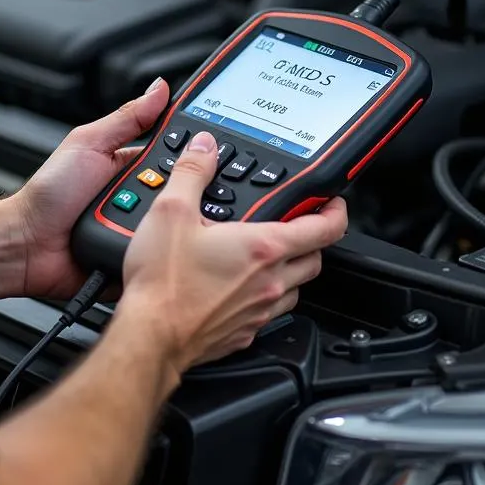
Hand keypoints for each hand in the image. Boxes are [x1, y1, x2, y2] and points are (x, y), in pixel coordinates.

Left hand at [12, 78, 171, 300]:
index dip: (188, 149)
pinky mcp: (135, 253)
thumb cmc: (49, 192)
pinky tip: (149, 243)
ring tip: (138, 217)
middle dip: (173, 187)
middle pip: (177, 187)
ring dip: (162, 218)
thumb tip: (158, 88)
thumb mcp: (88, 143)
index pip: (171, 151)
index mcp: (128, 162)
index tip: (203, 147)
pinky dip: (156, 246)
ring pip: (171, 219)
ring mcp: (136, 225)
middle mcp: (136, 194)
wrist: (28, 243)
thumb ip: (126, 117)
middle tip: (149, 188)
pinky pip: (158, 249)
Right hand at [119, 131, 347, 372]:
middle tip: (299, 224)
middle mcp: (269, 282)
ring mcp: (258, 312)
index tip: (333, 202)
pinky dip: (267, 297)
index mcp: (261, 248)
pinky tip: (242, 288)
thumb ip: (192, 173)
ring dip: (291, 269)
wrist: (149, 336)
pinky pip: (270, 313)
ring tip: (269, 254)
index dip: (335, 211)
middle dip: (312, 239)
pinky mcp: (243, 334)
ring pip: (296, 288)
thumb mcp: (171, 211)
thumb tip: (205, 148)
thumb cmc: (163, 282)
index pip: (323, 229)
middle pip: (315, 259)